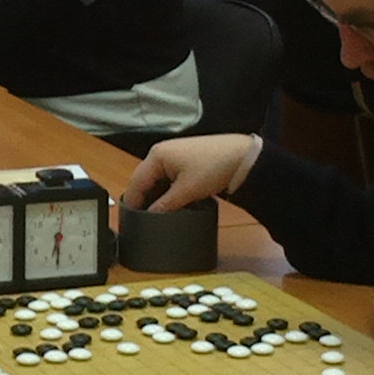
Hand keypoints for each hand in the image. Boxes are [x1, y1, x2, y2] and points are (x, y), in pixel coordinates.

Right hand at [122, 134, 261, 211]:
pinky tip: (170, 203)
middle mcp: (162, 152)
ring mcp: (173, 155)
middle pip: (144, 180)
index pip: (136, 182)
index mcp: (157, 155)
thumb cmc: (213, 167)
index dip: (132, 203)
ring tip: (155, 214)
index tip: (131, 221)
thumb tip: (150, 216)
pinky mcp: (185, 160)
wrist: (242, 157)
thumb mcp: (186, 191)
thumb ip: (165, 205)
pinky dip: (166, 190)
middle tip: (141, 220)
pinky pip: (167, 177)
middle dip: (142, 199)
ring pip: (156, 179)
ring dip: (155, 195)